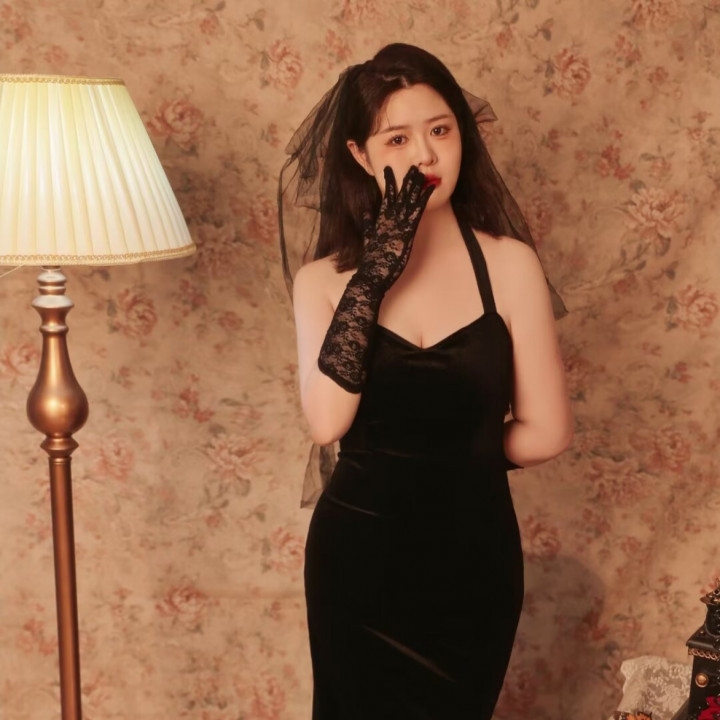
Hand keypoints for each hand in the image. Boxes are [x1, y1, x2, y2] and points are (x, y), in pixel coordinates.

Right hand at [357, 165, 434, 293]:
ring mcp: (398, 224)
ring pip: (408, 200)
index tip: (390, 170)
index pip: (386, 197)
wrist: (371, 274)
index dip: (390, 183)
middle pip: (399, 195)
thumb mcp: (368, 238)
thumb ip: (368, 224)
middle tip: (413, 167)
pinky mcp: (407, 232)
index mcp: (381, 220)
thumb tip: (366, 212)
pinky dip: (424, 199)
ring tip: (421, 171)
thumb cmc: (371, 261)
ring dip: (415, 185)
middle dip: (405, 180)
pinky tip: (430, 189)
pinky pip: (417, 211)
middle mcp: (389, 219)